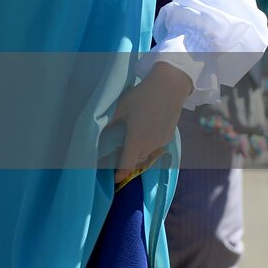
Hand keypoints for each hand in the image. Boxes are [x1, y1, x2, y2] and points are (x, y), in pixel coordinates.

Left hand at [110, 61, 191, 184]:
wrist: (169, 88)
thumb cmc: (142, 96)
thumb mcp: (121, 108)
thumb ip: (110, 123)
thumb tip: (98, 132)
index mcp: (136, 140)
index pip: (128, 164)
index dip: (121, 174)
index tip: (115, 180)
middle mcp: (150, 144)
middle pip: (137, 160)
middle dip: (128, 163)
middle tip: (117, 160)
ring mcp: (162, 141)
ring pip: (147, 154)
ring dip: (138, 155)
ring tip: (128, 148)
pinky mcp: (169, 136)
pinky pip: (156, 147)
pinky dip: (147, 147)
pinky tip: (142, 136)